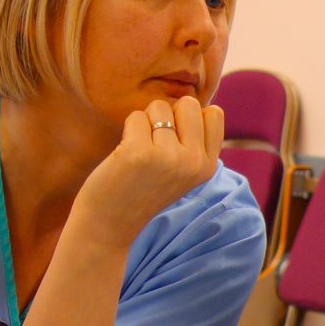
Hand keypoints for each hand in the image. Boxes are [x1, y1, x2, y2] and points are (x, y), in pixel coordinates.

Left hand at [72, 96, 223, 246]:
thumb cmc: (143, 189)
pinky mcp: (140, 153)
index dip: (189, 118)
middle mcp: (194, 162)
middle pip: (189, 104)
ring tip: (139, 151)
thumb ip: (194, 141)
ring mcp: (169, 158)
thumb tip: (193, 102)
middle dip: (167, 115)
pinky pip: (136, 117)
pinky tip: (125, 155)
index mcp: (208, 166)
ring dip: (145, 122)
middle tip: (154, 144)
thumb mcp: (182, 170)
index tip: (175, 140)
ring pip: (159, 107)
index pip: (214, 113)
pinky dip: (128, 130)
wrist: (110, 223)